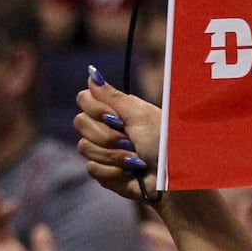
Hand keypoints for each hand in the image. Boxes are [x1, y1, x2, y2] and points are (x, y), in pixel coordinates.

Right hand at [75, 76, 162, 202]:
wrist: (172, 178)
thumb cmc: (162, 142)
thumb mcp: (139, 114)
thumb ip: (112, 95)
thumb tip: (91, 72)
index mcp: (116, 111)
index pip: (84, 99)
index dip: (95, 108)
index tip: (115, 116)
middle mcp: (107, 129)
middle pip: (80, 123)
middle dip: (106, 134)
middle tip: (130, 140)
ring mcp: (104, 152)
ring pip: (85, 147)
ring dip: (115, 155)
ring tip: (137, 160)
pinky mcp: (105, 174)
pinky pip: (93, 168)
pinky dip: (115, 171)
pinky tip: (130, 174)